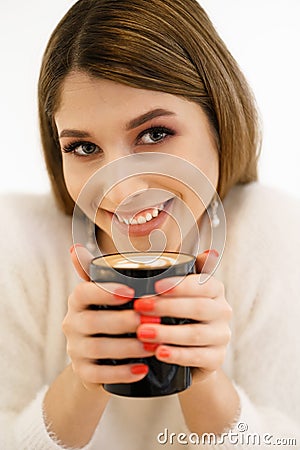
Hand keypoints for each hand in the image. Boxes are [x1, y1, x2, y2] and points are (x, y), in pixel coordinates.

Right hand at [62, 244, 154, 390]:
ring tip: (154, 345)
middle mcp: (71, 323)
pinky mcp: (82, 372)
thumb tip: (85, 244)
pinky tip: (142, 370)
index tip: (131, 292)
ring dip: (128, 347)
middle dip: (125, 322)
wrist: (98, 356)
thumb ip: (106, 270)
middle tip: (154, 321)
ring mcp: (74, 349)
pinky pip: (97, 375)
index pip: (84, 291)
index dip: (105, 291)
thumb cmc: (110, 316)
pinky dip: (121, 373)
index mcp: (78, 300)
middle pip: (95, 322)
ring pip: (98, 348)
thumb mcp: (108, 293)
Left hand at [134, 250, 231, 383]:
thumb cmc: (179, 314)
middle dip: (167, 307)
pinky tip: (158, 352)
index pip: (203, 284)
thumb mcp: (180, 291)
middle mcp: (223, 311)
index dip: (180, 285)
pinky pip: (198, 357)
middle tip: (139, 307)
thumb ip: (185, 270)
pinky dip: (177, 355)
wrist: (189, 354)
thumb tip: (208, 251)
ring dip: (167, 333)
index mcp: (215, 290)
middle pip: (199, 308)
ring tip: (142, 332)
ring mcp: (222, 336)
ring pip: (196, 334)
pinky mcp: (217, 359)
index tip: (155, 286)